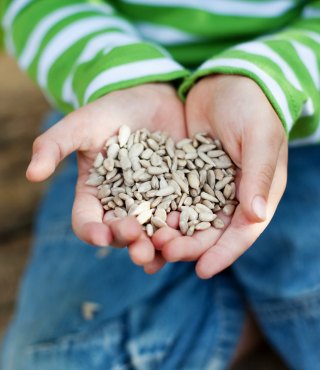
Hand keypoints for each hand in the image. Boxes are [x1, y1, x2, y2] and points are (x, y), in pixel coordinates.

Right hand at [26, 83, 186, 266]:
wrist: (151, 98)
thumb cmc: (112, 110)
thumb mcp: (81, 124)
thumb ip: (54, 145)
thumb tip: (31, 174)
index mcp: (96, 193)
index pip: (87, 220)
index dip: (91, 231)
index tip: (100, 235)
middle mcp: (123, 203)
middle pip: (122, 232)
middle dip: (129, 243)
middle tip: (139, 249)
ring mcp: (152, 201)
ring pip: (152, 231)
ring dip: (157, 245)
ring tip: (165, 251)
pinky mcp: (178, 194)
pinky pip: (180, 215)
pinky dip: (183, 228)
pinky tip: (189, 236)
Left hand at [153, 75, 287, 277]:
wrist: (226, 82)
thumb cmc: (251, 105)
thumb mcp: (259, 135)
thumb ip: (259, 173)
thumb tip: (257, 215)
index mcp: (257, 192)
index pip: (243, 231)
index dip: (224, 253)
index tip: (202, 270)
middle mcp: (233, 196)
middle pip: (211, 231)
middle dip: (189, 246)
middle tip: (163, 252)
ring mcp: (207, 188)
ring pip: (188, 220)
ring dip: (170, 234)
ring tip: (147, 244)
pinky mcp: (185, 176)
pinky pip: (171, 200)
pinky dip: (159, 212)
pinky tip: (141, 223)